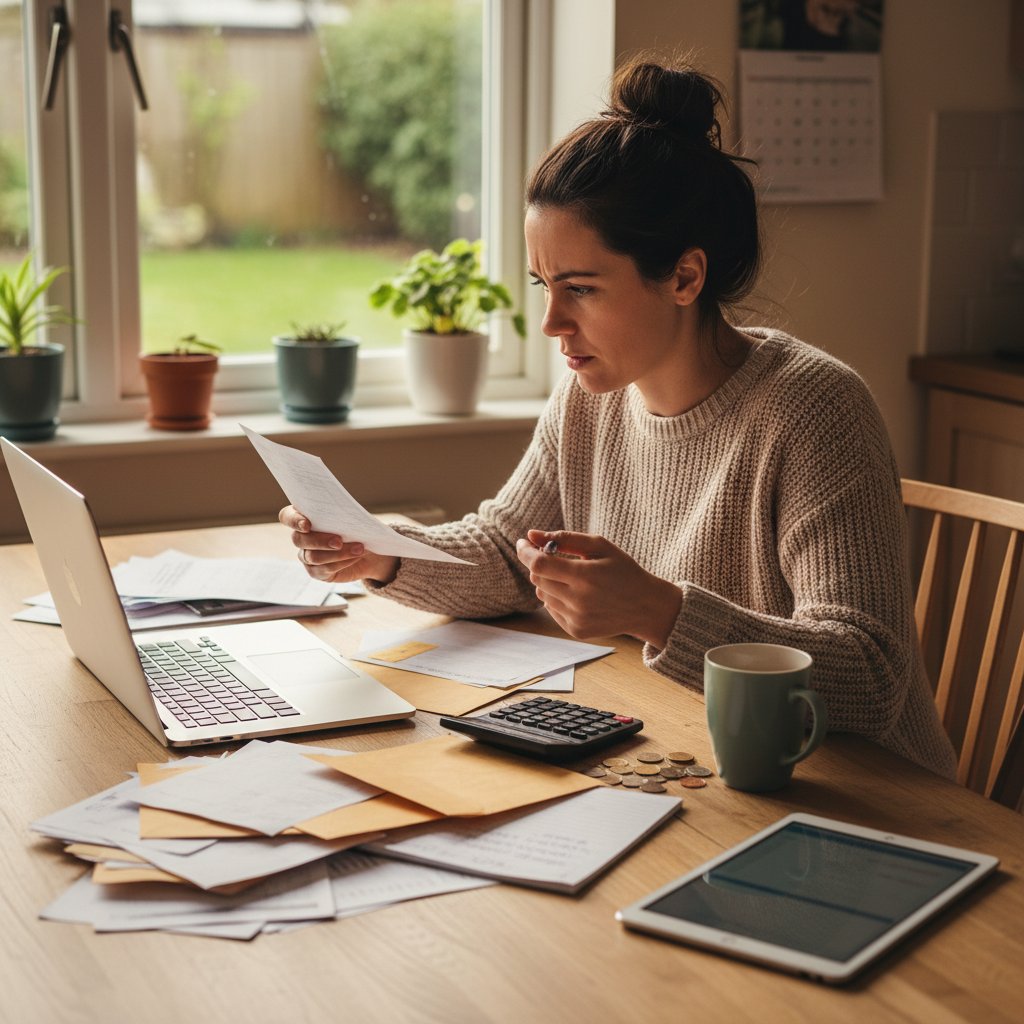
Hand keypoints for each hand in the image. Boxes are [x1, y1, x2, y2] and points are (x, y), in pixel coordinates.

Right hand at [279, 505, 398, 584]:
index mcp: (304, 517)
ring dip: (338, 553)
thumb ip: (341, 515)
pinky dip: (341, 563)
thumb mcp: (351, 517)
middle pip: (299, 539)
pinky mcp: (316, 572)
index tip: (307, 525)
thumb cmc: (356, 527)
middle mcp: (301, 537)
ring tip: (358, 549)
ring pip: (313, 557)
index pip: (287, 516)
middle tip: (339, 541)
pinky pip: (324, 569)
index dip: (293, 520)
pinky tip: (355, 557)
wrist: (367, 550)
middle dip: (320, 541)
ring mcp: (306, 556)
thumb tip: (346, 516)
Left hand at [515, 530, 681, 646]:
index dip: (526, 552)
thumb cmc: (623, 571)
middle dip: (540, 565)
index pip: (539, 564)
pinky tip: (578, 595)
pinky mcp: (576, 631)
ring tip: (573, 579)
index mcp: (585, 576)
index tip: (522, 543)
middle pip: (538, 578)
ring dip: (549, 582)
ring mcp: (576, 619)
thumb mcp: (600, 546)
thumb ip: (565, 538)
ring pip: (542, 594)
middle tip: (555, 558)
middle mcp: (579, 601)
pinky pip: (551, 610)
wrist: (646, 607)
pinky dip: (556, 599)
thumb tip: (532, 535)